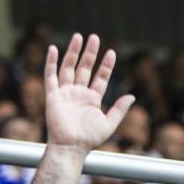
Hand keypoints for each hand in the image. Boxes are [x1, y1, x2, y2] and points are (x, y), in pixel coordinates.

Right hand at [44, 33, 133, 151]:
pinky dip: (51, 62)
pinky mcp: (53, 95)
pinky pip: (50, 75)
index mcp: (92, 99)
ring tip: (78, 37)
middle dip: (90, 53)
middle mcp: (78, 93)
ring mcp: (65, 92)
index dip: (106, 65)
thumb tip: (132, 96)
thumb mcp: (110, 123)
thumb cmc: (90, 139)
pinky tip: (53, 48)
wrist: (71, 147)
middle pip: (85, 68)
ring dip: (73, 52)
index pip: (100, 77)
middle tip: (94, 37)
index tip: (111, 52)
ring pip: (69, 67)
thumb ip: (120, 109)